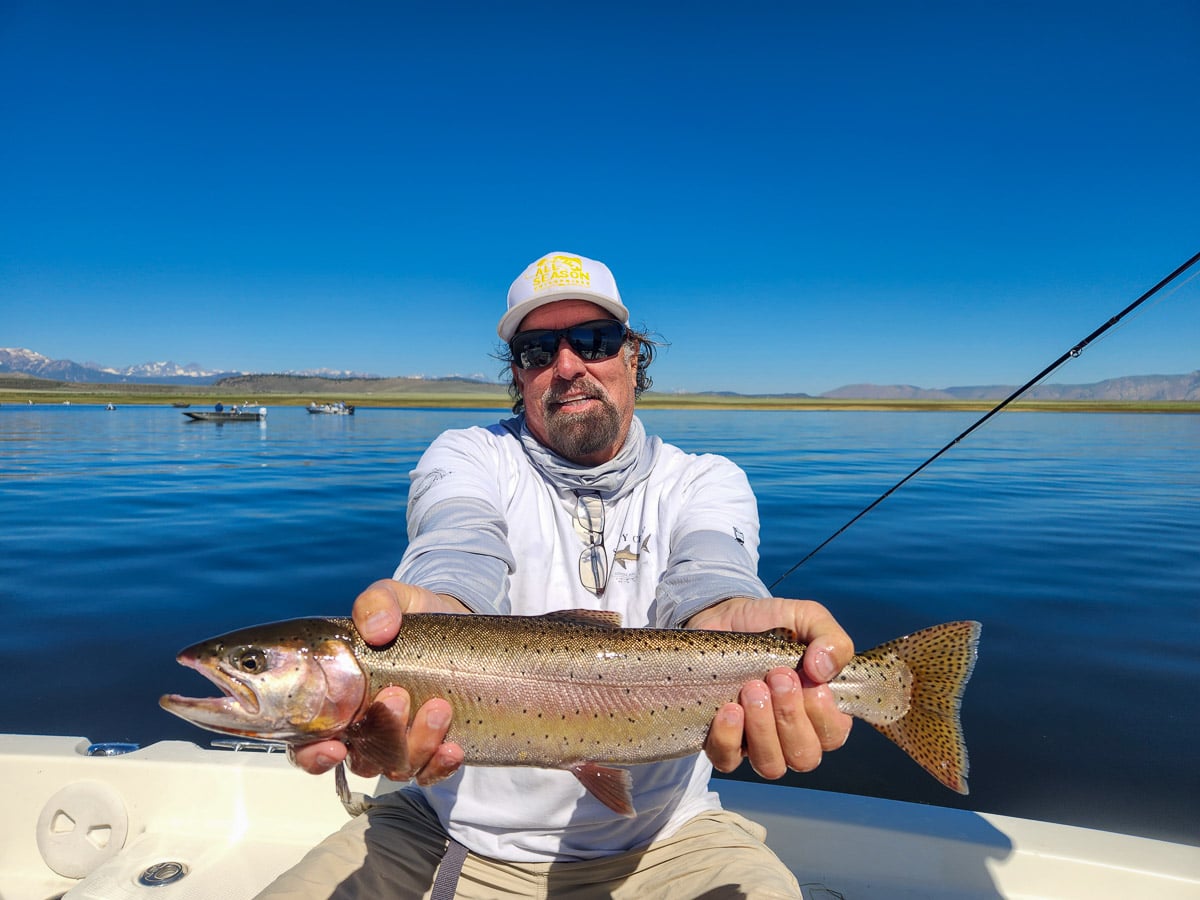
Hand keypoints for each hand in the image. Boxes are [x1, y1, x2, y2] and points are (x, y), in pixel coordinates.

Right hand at [288, 579, 469, 784]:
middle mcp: (364, 729)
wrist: (457, 625)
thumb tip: (377, 629)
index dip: (314, 756)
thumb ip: (376, 603)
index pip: (308, 744)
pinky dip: (441, 766)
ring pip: (398, 766)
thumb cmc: (410, 617)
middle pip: (361, 758)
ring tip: (438, 707)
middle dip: (380, 736)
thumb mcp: (392, 597)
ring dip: (417, 743)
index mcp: (337, 700)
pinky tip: (453, 748)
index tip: (334, 747)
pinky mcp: (434, 747)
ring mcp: (399, 742)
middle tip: (397, 697)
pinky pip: (432, 773)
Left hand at [688, 597, 853, 779]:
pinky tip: (729, 710)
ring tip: (751, 690)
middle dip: (790, 717)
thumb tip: (823, 670)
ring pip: (771, 765)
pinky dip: (729, 739)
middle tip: (776, 677)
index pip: (833, 735)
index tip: (805, 676)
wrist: (723, 617)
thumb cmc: (771, 624)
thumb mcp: (807, 618)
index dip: (822, 713)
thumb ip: (830, 639)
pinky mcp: (722, 740)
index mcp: (819, 710)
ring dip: (763, 729)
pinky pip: (728, 760)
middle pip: (804, 756)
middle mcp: (792, 733)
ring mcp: (756, 741)